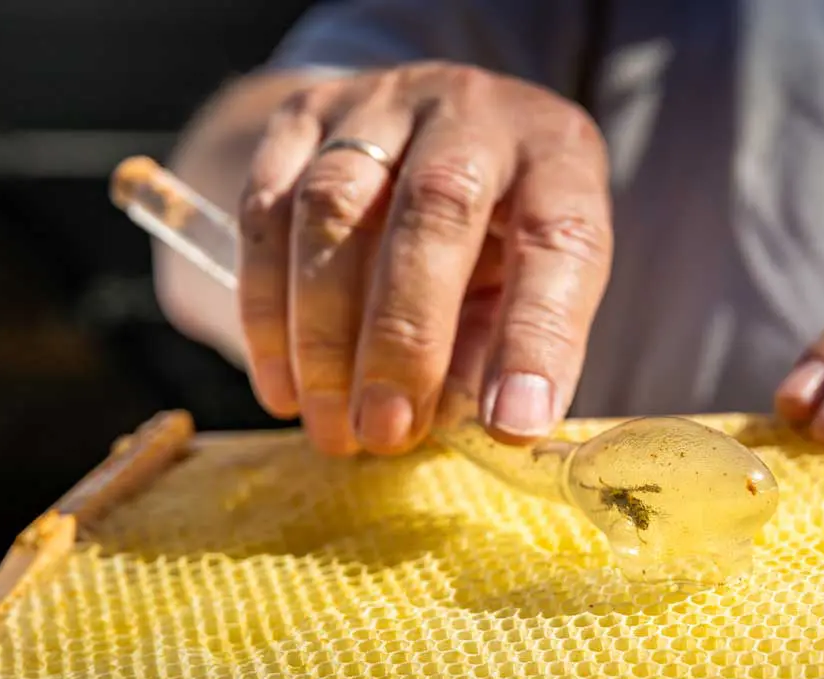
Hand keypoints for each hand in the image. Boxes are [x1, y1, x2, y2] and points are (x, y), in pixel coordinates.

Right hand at [238, 63, 611, 455]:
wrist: (428, 136)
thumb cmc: (500, 237)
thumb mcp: (532, 286)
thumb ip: (507, 347)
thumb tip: (485, 430)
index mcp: (559, 157)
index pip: (559, 241)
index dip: (536, 339)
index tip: (512, 425)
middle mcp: (474, 111)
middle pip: (436, 207)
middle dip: (405, 337)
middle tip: (385, 432)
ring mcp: (382, 101)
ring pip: (333, 205)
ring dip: (324, 335)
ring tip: (332, 428)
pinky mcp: (301, 114)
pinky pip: (264, 211)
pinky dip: (267, 312)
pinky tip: (285, 389)